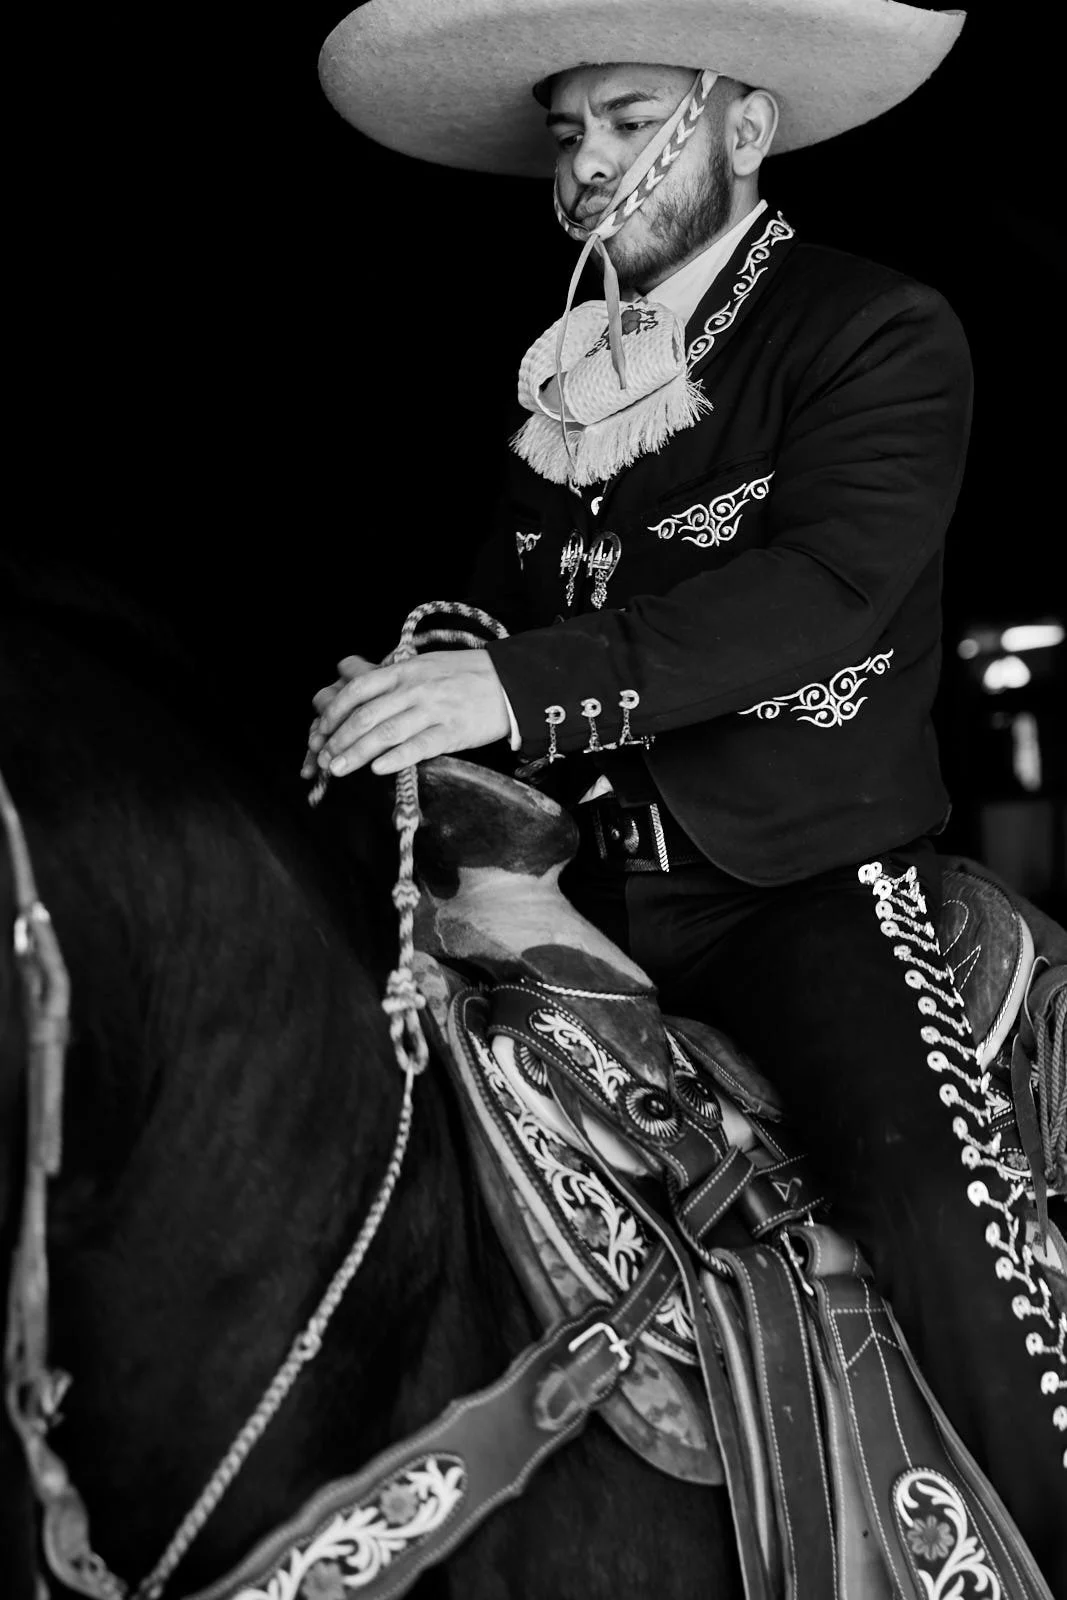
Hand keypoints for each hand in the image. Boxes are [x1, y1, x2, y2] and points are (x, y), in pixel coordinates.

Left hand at [306, 649, 509, 777]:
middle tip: (323, 760)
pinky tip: (378, 769)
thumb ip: (388, 674)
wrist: (510, 682)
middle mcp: (415, 689)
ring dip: (357, 753)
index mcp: (405, 671)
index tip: (320, 732)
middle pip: (367, 716)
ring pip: (387, 733)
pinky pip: (419, 746)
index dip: (334, 712)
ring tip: (338, 770)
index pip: (359, 690)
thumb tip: (347, 672)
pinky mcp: (453, 732)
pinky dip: (396, 758)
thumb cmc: (464, 674)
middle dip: (339, 740)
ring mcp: (434, 710)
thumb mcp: (424, 664)